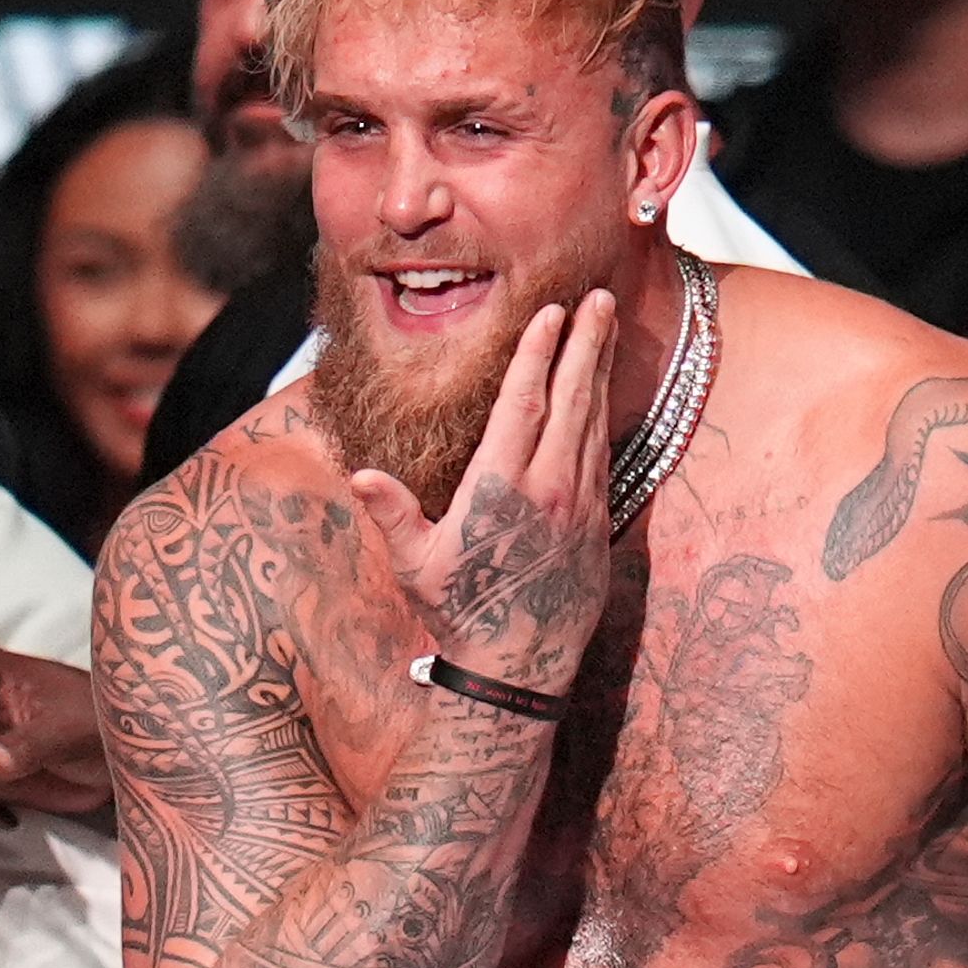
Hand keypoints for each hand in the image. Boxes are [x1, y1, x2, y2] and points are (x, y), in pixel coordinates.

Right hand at [343, 288, 617, 689]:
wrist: (518, 668)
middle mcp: (549, 490)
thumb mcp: (416, 566)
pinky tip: (602, 395)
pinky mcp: (599, 525)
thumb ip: (392, 515)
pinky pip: (604, 456)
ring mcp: (581, 506)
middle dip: (586, 345)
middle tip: (600, 298)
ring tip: (607, 329)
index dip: (538, 355)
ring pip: (594, 424)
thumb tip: (360, 474)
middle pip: (572, 401)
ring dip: (600, 373)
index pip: (524, 406)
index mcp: (501, 489)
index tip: (552, 314)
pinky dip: (604, 417)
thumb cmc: (459, 613)